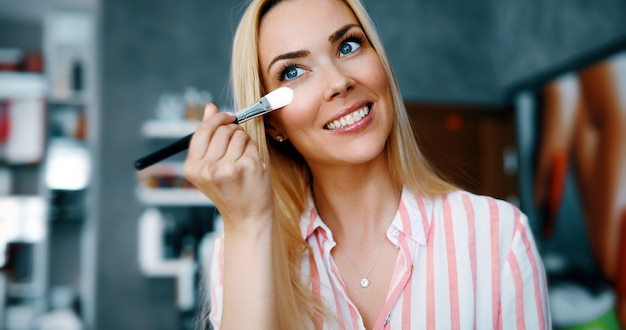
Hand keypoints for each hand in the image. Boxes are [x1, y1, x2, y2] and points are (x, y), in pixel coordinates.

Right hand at [184, 103, 273, 231]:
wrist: (247, 218)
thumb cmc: (230, 191)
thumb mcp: (211, 166)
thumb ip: (209, 136)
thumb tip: (210, 107)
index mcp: (192, 167)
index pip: (203, 129)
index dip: (218, 118)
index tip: (229, 117)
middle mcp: (207, 168)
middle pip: (222, 130)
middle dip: (233, 131)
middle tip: (237, 147)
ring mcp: (227, 167)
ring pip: (238, 134)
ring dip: (244, 141)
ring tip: (243, 160)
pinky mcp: (247, 166)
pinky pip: (252, 144)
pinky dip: (254, 150)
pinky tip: (251, 166)